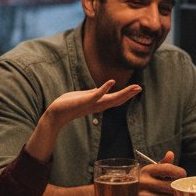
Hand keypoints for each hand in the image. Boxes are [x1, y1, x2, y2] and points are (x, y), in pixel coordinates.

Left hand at [25, 82, 141, 161]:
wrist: (55, 113)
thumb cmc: (68, 104)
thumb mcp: (84, 97)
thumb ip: (95, 93)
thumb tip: (104, 88)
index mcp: (98, 104)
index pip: (115, 99)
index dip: (126, 94)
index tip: (136, 89)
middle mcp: (97, 105)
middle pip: (116, 100)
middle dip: (128, 94)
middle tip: (140, 88)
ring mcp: (92, 104)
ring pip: (110, 99)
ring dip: (122, 93)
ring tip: (133, 87)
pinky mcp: (84, 101)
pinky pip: (96, 95)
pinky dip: (104, 89)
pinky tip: (111, 82)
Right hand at [138, 152, 184, 195]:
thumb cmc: (143, 183)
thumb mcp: (150, 172)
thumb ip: (162, 164)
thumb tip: (170, 153)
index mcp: (146, 170)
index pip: (167, 169)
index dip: (178, 172)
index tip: (183, 175)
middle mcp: (143, 182)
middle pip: (170, 187)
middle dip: (178, 189)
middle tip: (181, 190)